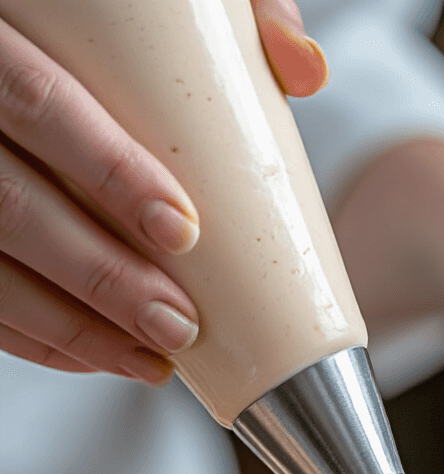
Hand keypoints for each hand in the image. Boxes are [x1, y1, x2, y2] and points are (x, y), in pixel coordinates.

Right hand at [0, 2, 326, 381]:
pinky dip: (39, 339)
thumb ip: (232, 12)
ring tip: (153, 360)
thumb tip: (305, 73)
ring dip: (72, 328)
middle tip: (178, 323)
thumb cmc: (86, 20)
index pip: (36, 101)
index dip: (106, 171)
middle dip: (100, 279)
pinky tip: (100, 356)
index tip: (183, 229)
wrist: (24, 30)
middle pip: (11, 205)